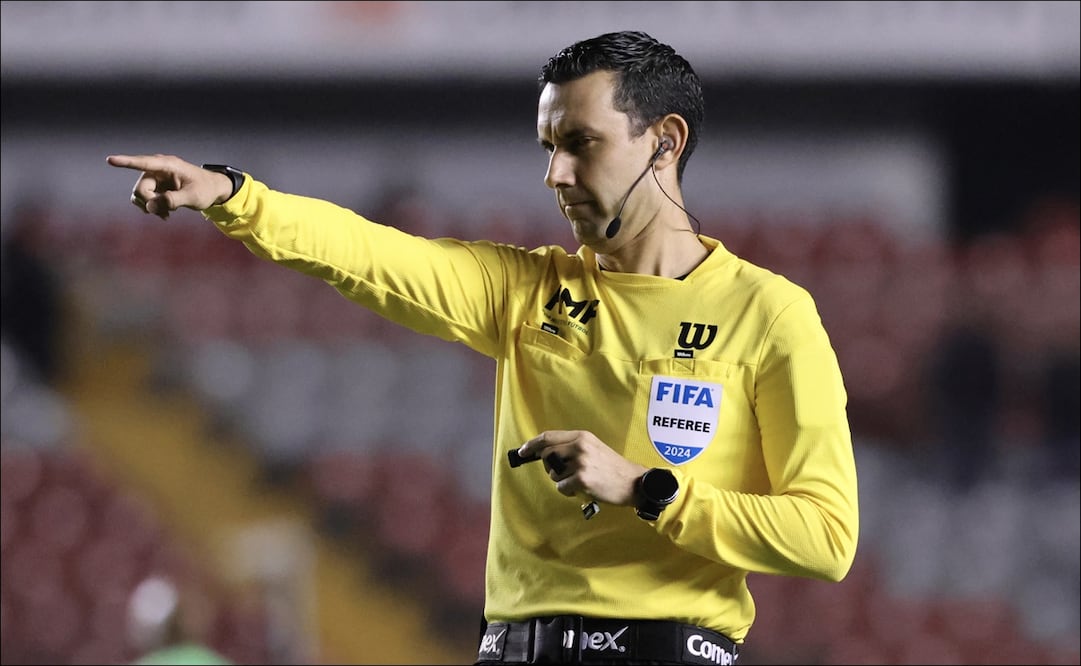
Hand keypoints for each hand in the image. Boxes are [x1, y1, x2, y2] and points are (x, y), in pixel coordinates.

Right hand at [106, 154, 234, 219]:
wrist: (212, 190)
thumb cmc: (205, 189)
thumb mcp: (193, 197)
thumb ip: (172, 200)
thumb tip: (150, 207)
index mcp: (168, 165)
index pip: (143, 163)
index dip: (126, 162)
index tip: (109, 160)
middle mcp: (157, 169)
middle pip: (140, 189)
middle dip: (150, 204)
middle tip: (167, 214)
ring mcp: (154, 178)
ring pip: (139, 196)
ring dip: (151, 208)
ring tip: (168, 214)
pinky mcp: (154, 186)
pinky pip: (143, 200)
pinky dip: (152, 209)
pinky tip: (165, 213)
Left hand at [516, 430, 647, 506]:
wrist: (634, 482)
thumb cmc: (612, 467)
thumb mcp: (593, 448)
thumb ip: (571, 447)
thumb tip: (544, 453)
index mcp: (582, 436)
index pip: (548, 437)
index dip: (532, 444)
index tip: (522, 451)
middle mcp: (580, 446)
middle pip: (546, 455)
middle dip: (550, 467)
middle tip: (564, 474)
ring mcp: (581, 462)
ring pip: (553, 474)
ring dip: (562, 481)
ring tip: (579, 481)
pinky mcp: (582, 479)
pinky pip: (561, 487)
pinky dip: (568, 491)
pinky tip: (582, 489)